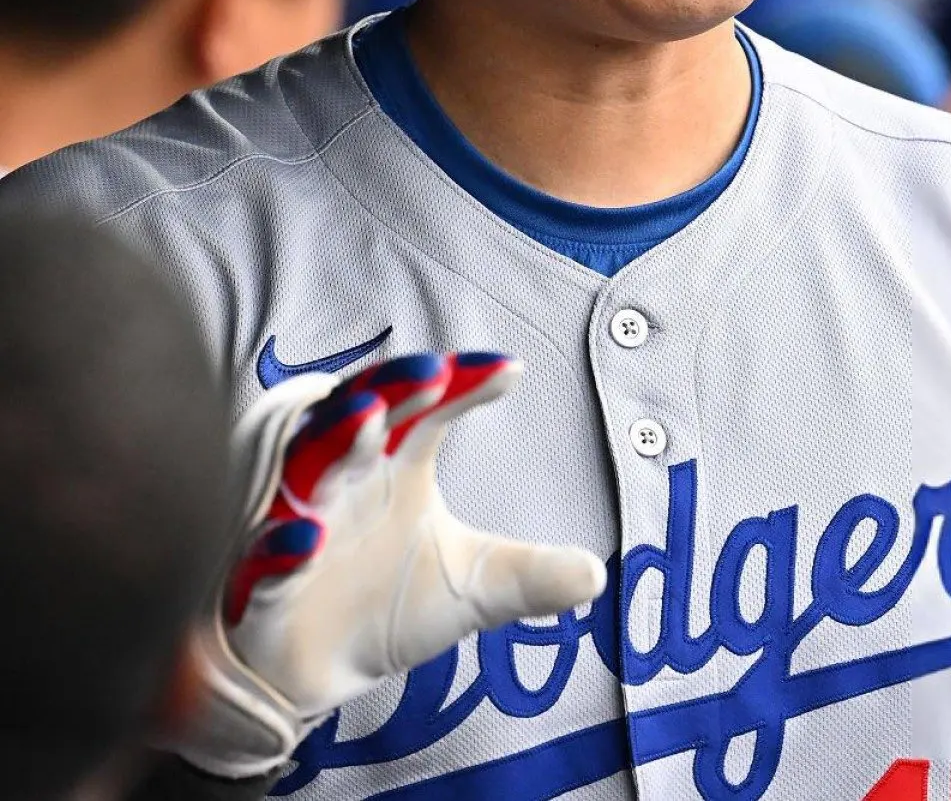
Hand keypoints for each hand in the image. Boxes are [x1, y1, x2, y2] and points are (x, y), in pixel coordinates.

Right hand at [172, 352, 606, 778]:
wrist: (314, 678)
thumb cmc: (387, 603)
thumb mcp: (471, 589)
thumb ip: (529, 576)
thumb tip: (597, 574)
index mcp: (394, 463)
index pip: (430, 406)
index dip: (464, 384)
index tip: (510, 370)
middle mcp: (344, 478)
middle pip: (364, 414)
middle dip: (393, 389)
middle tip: (431, 370)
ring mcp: (296, 523)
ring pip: (307, 467)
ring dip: (335, 441)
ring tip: (369, 419)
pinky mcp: (256, 584)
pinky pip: (263, 557)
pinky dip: (281, 546)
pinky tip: (303, 539)